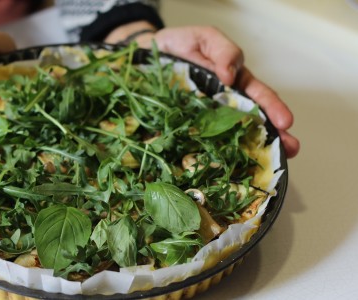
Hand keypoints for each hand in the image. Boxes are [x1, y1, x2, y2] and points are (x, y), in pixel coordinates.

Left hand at [141, 26, 299, 157]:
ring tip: (264, 167)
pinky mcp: (187, 129)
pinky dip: (210, 159)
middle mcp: (224, 105)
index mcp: (233, 83)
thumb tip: (230, 75)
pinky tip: (220, 171)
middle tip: (289, 150)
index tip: (285, 122)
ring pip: (231, 138)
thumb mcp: (204, 38)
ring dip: (248, 153)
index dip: (273, 108)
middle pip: (253, 123)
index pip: (258, 96)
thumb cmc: (180, 46)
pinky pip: (200, 144)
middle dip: (274, 137)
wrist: (147, 56)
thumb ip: (222, 51)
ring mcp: (207, 120)